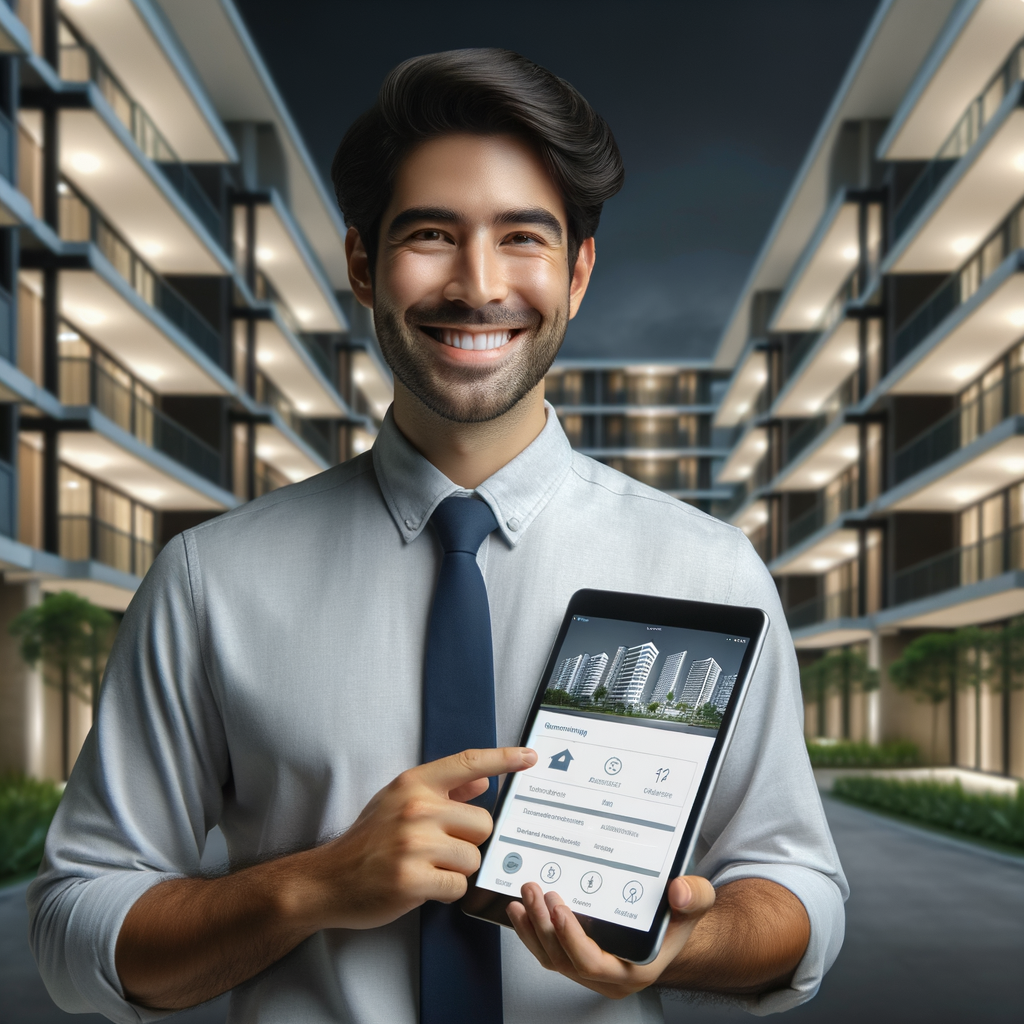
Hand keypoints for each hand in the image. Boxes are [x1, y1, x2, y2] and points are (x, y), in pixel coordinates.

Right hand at [304, 746, 536, 930]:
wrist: (327, 879)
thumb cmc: (369, 839)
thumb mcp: (399, 802)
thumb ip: (444, 791)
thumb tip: (483, 782)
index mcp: (414, 784)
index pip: (468, 762)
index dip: (503, 759)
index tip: (530, 757)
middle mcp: (416, 808)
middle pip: (483, 823)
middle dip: (470, 841)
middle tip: (441, 849)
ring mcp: (413, 844)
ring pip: (473, 857)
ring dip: (457, 869)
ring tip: (428, 868)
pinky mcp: (411, 880)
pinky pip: (458, 886)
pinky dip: (446, 892)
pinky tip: (422, 886)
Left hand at [506, 874, 714, 998]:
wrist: (672, 927)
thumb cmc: (680, 918)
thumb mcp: (697, 902)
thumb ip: (694, 895)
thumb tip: (679, 890)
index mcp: (635, 969)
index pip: (594, 963)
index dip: (572, 939)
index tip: (559, 909)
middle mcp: (608, 977)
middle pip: (565, 960)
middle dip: (545, 926)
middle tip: (535, 892)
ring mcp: (590, 971)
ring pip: (552, 958)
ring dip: (532, 929)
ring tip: (522, 898)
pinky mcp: (576, 959)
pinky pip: (548, 952)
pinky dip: (531, 933)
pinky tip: (521, 911)